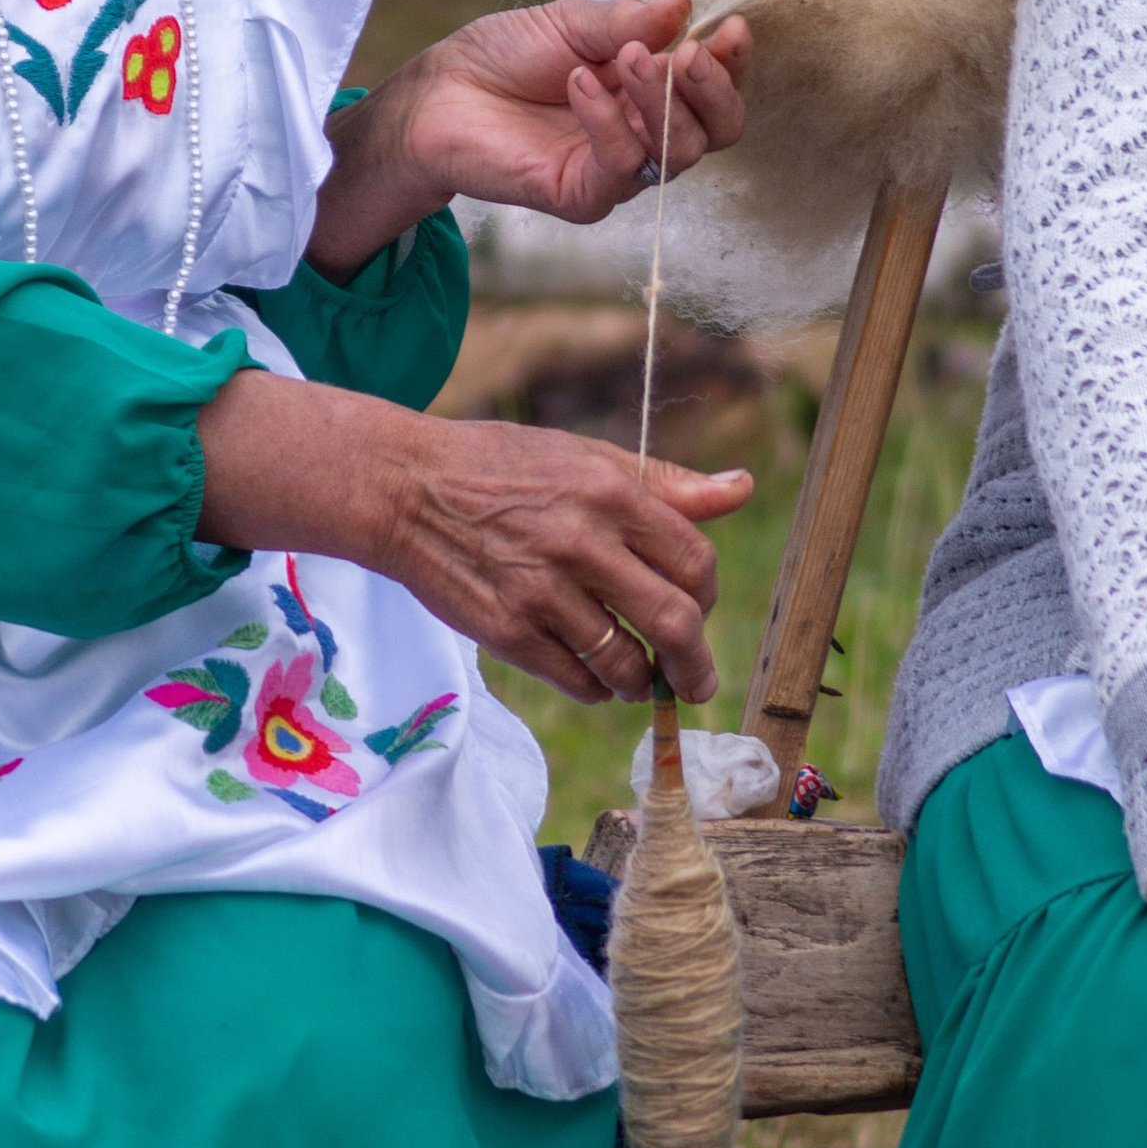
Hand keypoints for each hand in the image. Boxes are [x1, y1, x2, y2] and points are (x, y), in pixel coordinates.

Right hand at [196, 370, 754, 702]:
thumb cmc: (500, 467)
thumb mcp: (586, 457)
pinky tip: (595, 680)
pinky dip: (597, 690)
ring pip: (625, 662)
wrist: (404, 488)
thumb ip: (667, 483)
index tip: (699, 608)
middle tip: (697, 681)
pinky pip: (576, 680)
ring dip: (642, 682)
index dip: (708, 595)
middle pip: (675, 622)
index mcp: (612, 495)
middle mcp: (583, 544)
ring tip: (639, 681)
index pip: (695, 563)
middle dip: (696, 664)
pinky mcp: (508, 631)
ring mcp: (544, 592)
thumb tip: (741, 489)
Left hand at [305, 0, 750, 278]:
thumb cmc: (504, 55)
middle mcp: (645, 135)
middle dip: (711, 90)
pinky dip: (610, 122)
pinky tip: (580, 83)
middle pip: (717, 133)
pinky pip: (621, 168)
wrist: (439, 92)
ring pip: (678, 155)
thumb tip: (683, 6)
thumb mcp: (571, 23)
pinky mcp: (581, 195)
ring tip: (623, 58)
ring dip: (662, 101)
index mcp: (652, 91)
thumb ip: (626, 22)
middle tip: (685, 53)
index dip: (732, 65)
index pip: (715, 91)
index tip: (729, 30)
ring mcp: (616, 170)